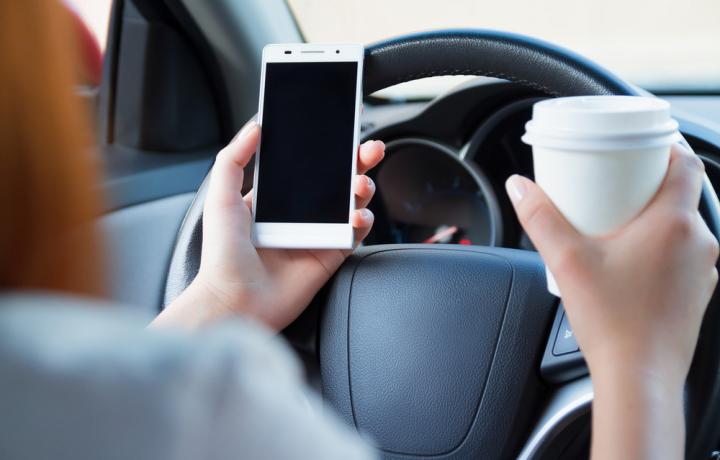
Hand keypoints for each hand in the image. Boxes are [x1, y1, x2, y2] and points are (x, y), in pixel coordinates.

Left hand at [154, 122, 383, 331]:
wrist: (235, 300)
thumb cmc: (223, 254)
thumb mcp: (220, 197)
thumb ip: (233, 158)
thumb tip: (255, 126)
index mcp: (276, 197)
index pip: (308, 165)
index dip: (328, 148)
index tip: (342, 130)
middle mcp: (299, 213)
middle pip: (337, 179)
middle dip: (357, 161)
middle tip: (370, 148)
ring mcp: (317, 233)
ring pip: (351, 203)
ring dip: (363, 188)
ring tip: (361, 183)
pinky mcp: (330, 254)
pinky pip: (355, 233)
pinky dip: (363, 221)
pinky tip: (357, 216)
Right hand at [506, 144, 717, 458]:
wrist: (640, 377)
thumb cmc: (613, 322)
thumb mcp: (567, 260)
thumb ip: (540, 218)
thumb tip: (520, 187)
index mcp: (674, 224)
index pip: (687, 163)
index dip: (666, 146)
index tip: (641, 144)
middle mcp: (699, 242)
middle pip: (682, 192)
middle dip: (650, 181)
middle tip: (617, 180)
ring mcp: (704, 270)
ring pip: (683, 224)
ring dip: (656, 214)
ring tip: (619, 219)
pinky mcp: (697, 292)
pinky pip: (683, 252)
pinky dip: (661, 243)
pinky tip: (631, 257)